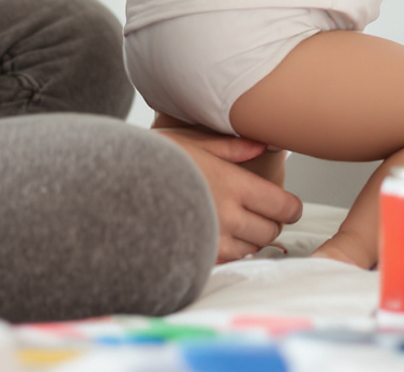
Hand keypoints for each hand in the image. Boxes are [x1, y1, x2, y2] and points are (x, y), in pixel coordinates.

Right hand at [154, 124, 305, 261]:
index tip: (289, 207)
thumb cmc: (152, 161)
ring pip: (250, 249)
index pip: (282, 206)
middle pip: (270, 231)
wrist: (112, 189)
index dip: (291, 208)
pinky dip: (229, 252)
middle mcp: (227, 215)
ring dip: (251, 240)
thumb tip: (262, 144)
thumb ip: (231, 148)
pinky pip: (226, 262)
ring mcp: (211, 241)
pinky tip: (217, 237)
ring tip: (237, 225)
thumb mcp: (192, 142)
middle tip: (263, 214)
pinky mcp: (195, 258)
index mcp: (234, 184)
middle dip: (271, 223)